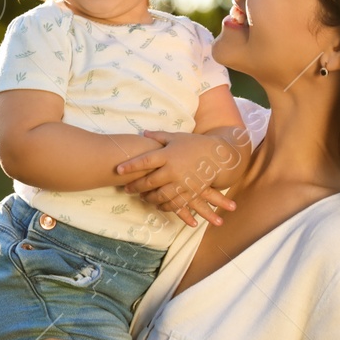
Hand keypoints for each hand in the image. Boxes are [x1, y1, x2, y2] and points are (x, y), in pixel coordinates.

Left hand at [115, 131, 239, 226]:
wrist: (220, 156)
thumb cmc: (196, 144)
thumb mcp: (177, 137)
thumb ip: (159, 136)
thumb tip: (142, 133)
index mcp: (168, 154)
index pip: (145, 161)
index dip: (130, 166)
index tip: (118, 170)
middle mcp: (174, 169)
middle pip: (149, 181)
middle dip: (135, 186)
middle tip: (127, 189)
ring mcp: (182, 183)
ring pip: (160, 195)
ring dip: (149, 198)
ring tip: (142, 197)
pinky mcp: (191, 192)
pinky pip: (175, 203)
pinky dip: (165, 206)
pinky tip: (158, 205)